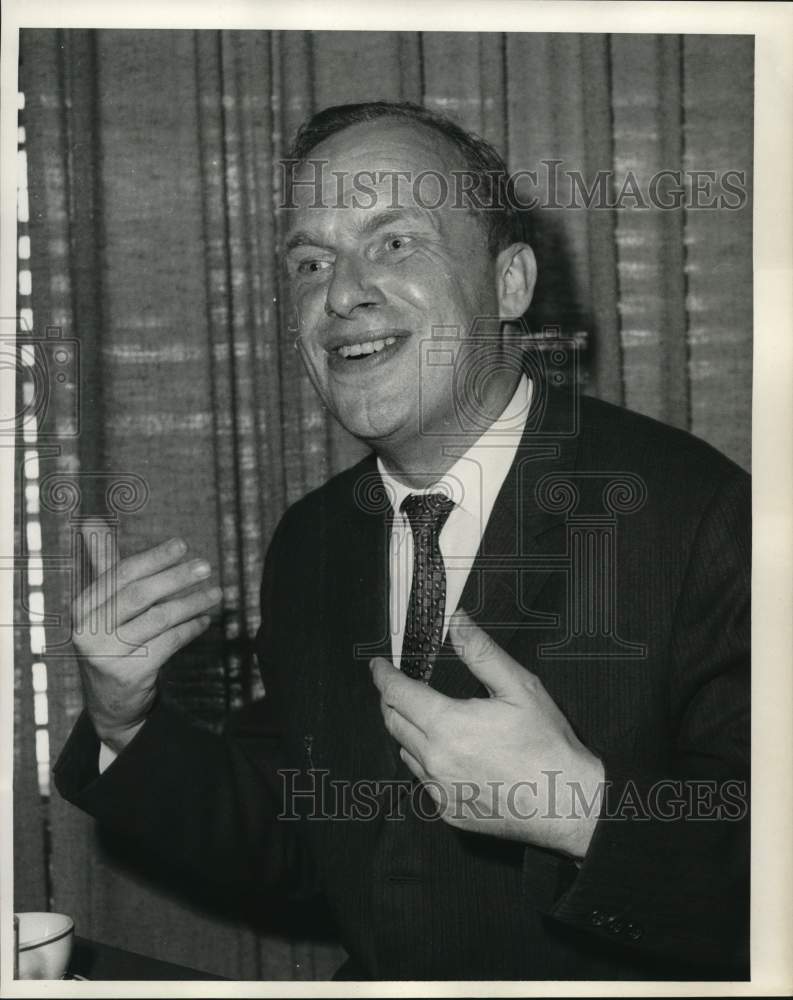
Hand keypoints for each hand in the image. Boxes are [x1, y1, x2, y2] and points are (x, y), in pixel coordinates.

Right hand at [72, 520, 221, 752]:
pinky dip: (190, 629)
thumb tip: (92, 522)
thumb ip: (103, 565)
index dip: (154, 557)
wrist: (109, 701)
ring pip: (158, 619)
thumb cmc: (111, 640)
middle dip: (176, 577)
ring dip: (192, 603)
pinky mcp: (128, 674)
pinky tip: (205, 620)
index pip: (121, 574)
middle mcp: (88, 630)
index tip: (183, 544)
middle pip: (140, 594)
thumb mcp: (103, 605)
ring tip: (216, 594)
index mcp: (82, 607)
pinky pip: (168, 643)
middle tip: (206, 566)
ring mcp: (106, 654)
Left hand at [371, 610, 604, 857]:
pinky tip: (447, 753)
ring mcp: (440, 790)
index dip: (384, 676)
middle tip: (397, 685)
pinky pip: (424, 780)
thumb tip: (455, 621)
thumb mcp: (520, 687)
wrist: (570, 803)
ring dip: (407, 730)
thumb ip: (481, 652)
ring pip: (405, 752)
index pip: (397, 694)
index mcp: (447, 725)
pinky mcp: (449, 812)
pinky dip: (425, 761)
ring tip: (423, 716)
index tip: (378, 666)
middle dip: (390, 700)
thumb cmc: (547, 743)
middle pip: (394, 722)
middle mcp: (435, 759)